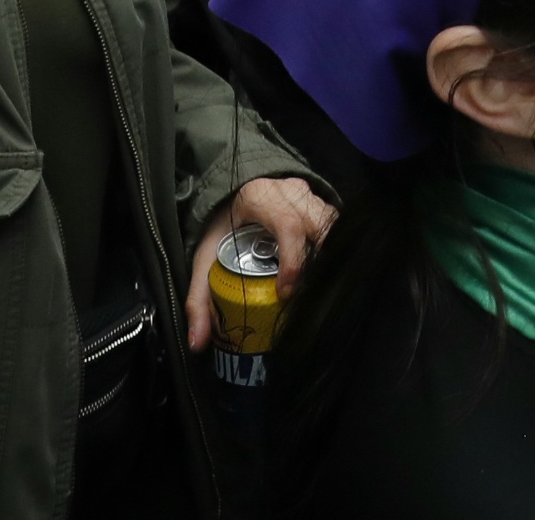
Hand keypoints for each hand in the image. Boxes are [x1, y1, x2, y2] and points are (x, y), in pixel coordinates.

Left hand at [184, 178, 334, 348]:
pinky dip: (334, 248)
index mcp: (259, 197)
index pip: (288, 226)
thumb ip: (198, 298)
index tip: (285, 293)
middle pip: (318, 224)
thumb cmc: (221, 228)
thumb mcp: (204, 257)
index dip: (293, 261)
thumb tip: (199, 343)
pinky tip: (324, 271)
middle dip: (319, 260)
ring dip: (329, 255)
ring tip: (317, 284)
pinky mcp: (320, 202)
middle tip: (307, 293)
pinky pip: (336, 226)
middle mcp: (288, 191)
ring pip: (332, 224)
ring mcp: (308, 194)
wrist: (231, 198)